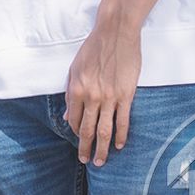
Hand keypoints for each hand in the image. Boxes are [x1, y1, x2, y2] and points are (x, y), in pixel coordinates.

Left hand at [64, 24, 141, 165]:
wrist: (115, 33)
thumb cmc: (93, 49)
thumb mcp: (74, 69)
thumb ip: (70, 93)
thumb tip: (68, 116)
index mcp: (77, 89)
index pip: (74, 120)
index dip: (76, 133)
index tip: (79, 141)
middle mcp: (92, 97)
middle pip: (88, 130)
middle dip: (86, 148)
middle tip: (86, 160)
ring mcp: (110, 97)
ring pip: (105, 130)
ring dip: (102, 148)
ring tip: (100, 161)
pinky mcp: (126, 95)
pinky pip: (123, 121)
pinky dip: (120, 136)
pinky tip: (118, 146)